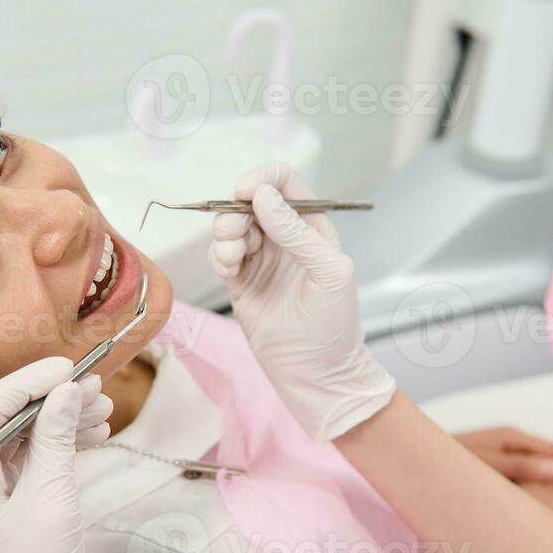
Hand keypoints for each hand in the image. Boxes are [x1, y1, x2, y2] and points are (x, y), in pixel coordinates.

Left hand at [0, 357, 113, 552]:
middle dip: (51, 401)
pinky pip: (24, 460)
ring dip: (59, 421)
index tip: (71, 368)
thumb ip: (56, 442)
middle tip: (96, 389)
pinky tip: (90, 436)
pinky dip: (56, 446)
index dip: (29, 382)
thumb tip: (66, 392)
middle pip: (2, 420)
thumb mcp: (52, 505)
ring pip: (18, 438)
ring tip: (102, 413)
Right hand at [208, 161, 395, 440]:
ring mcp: (261, 258)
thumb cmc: (333, 325)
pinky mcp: (240, 280)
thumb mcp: (327, 272)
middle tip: (235, 233)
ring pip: (231, 225)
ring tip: (232, 259)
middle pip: (250, 200)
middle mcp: (285, 237)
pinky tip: (230, 272)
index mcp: (313, 227)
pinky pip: (220, 253)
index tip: (245, 192)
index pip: (286, 182)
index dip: (264, 178)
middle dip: (236, 210)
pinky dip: (218, 255)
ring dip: (224, 234)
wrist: (315, 373)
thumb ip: (296, 232)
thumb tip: (263, 196)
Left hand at [453, 427, 552, 521]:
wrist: (414, 458)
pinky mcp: (491, 462)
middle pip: (549, 457)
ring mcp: (499, 449)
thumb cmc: (447, 462)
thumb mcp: (485, 466)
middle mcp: (508, 440)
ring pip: (536, 465)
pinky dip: (533, 486)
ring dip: (550, 484)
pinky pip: (521, 471)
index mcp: (511, 437)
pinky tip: (532, 505)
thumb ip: (519, 466)